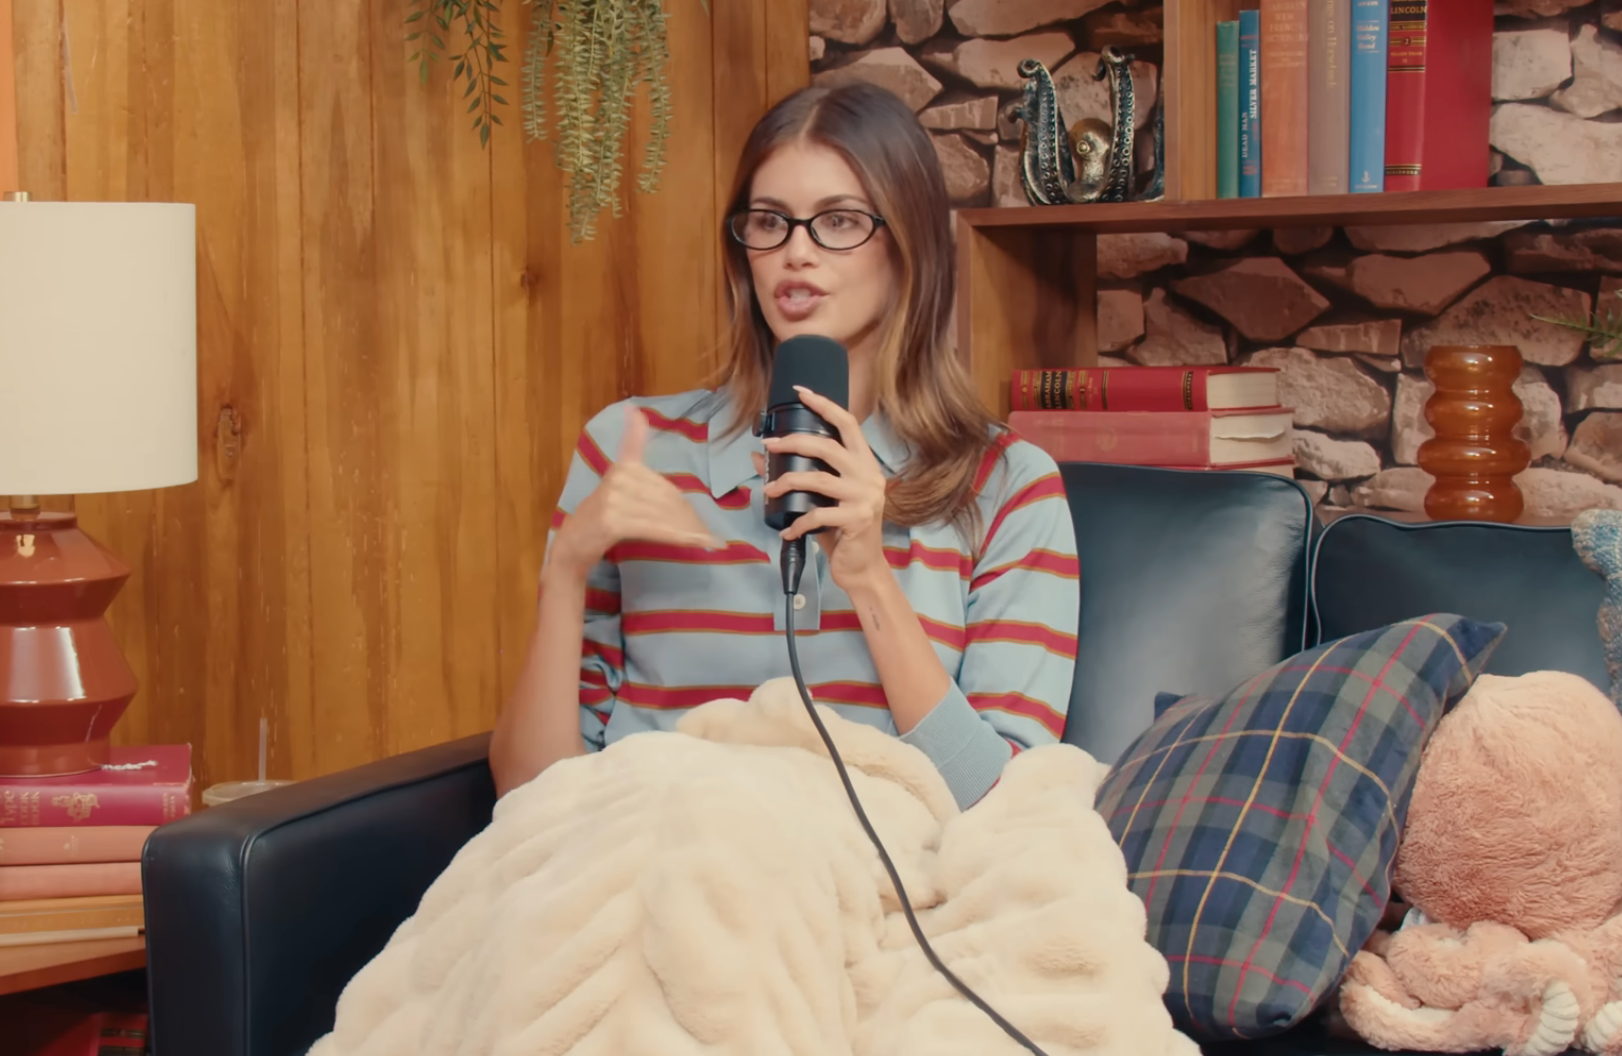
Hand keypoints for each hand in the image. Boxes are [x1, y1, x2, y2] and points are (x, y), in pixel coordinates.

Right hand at [550, 405, 722, 578]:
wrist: (571, 547)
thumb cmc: (599, 525)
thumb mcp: (618, 499)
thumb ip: (644, 491)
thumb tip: (680, 504)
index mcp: (620, 469)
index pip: (632, 444)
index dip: (635, 428)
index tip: (634, 410)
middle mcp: (618, 477)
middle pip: (667, 494)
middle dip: (690, 516)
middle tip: (710, 534)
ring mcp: (614, 497)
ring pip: (665, 513)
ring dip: (691, 530)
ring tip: (708, 542)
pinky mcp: (614, 519)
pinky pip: (657, 528)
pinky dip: (681, 537)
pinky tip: (699, 541)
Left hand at [757, 385, 889, 593]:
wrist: (862, 569)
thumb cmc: (842, 531)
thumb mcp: (821, 501)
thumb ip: (798, 478)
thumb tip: (758, 456)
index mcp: (864, 464)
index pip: (848, 424)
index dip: (824, 405)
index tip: (801, 392)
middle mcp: (869, 476)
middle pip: (827, 446)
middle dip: (793, 442)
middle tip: (770, 445)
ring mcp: (865, 498)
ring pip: (817, 479)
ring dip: (786, 482)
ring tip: (768, 490)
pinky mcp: (857, 520)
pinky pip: (817, 515)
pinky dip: (797, 523)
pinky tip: (787, 530)